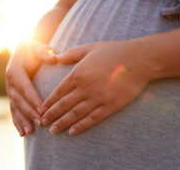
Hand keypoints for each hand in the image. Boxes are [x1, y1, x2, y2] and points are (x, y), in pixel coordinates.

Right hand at [6, 40, 56, 135]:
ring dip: (22, 120)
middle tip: (41, 122)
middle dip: (30, 112)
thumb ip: (44, 52)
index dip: (33, 98)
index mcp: (15, 71)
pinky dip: (17, 122)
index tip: (43, 109)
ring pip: (16, 108)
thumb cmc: (32, 50)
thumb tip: (53, 58)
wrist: (23, 52)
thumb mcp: (36, 47)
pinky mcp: (13, 97)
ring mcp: (10, 91)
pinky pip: (14, 111)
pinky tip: (23, 134)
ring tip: (30, 132)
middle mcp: (10, 83)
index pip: (25, 87)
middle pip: (20, 100)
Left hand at [39, 40, 154, 134]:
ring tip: (53, 131)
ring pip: (76, 114)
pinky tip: (73, 132)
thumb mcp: (90, 48)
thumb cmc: (114, 51)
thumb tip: (57, 57)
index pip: (59, 92)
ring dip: (63, 123)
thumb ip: (72, 54)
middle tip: (42, 123)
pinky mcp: (111, 105)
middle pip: (64, 105)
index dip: (49, 102)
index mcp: (78, 73)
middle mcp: (85, 88)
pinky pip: (93, 118)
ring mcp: (98, 98)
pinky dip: (82, 126)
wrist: (139, 59)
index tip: (41, 110)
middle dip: (51, 115)